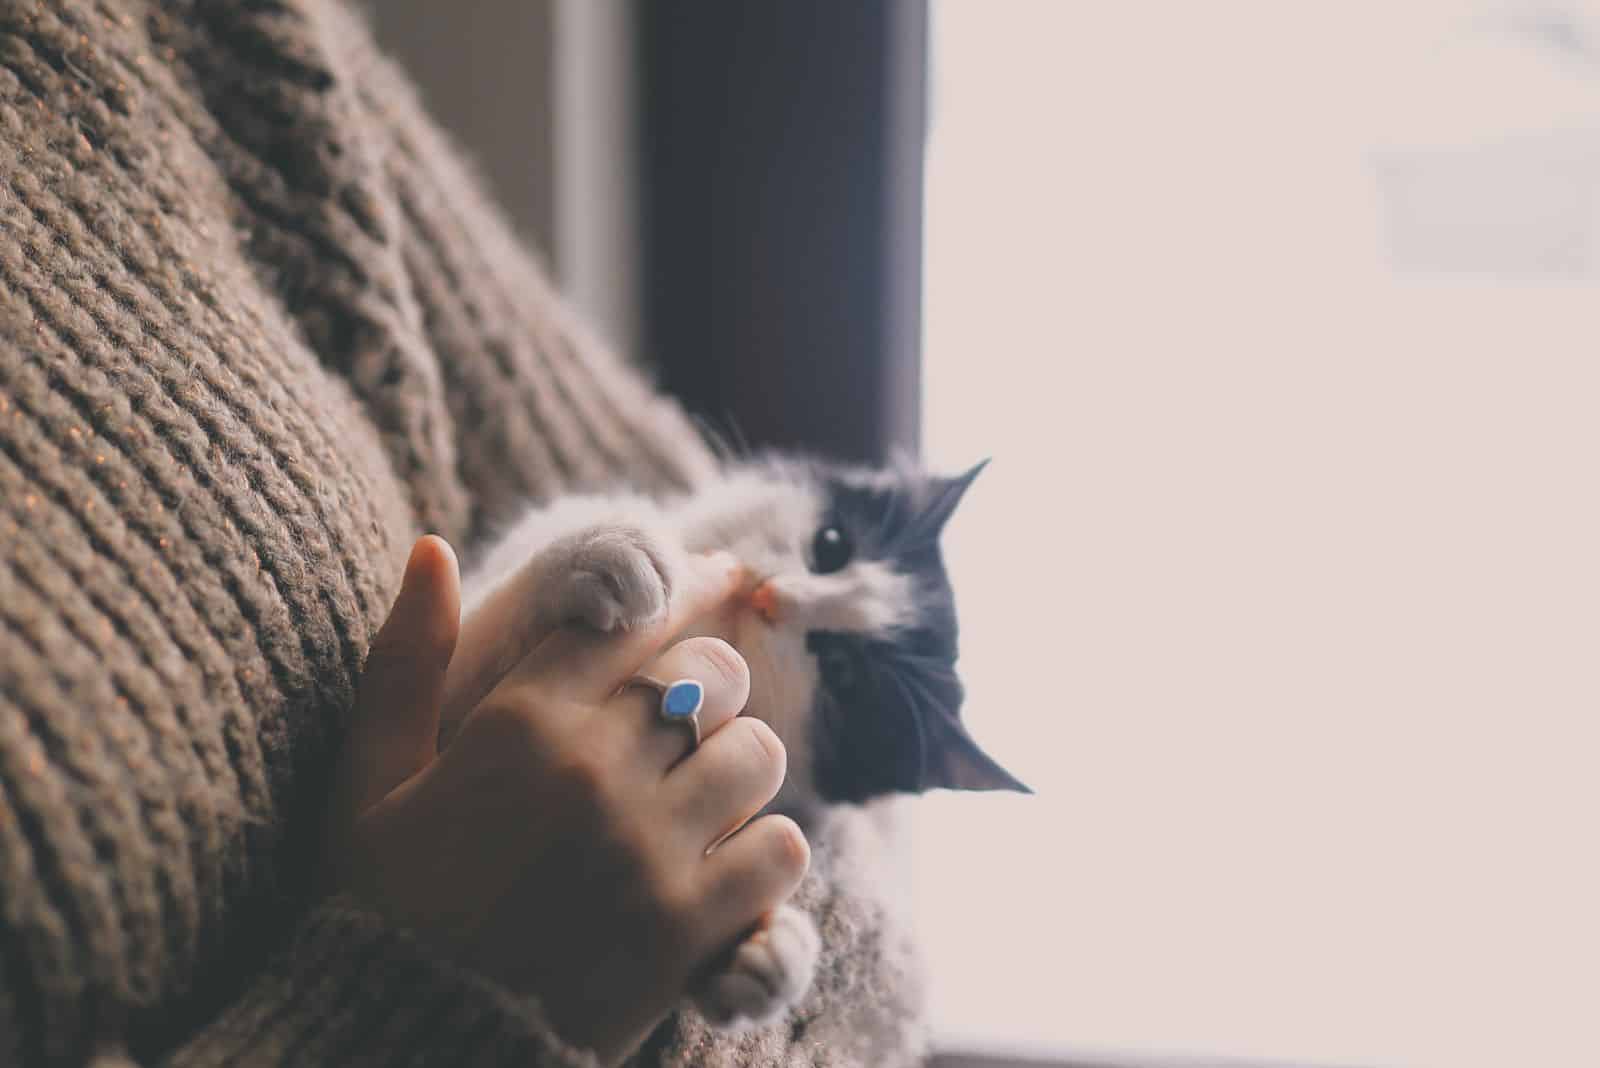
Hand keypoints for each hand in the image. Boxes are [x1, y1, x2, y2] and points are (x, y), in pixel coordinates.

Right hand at [325, 536, 809, 1065]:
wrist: (409, 1040)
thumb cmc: (386, 908)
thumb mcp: (367, 782)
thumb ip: (402, 661)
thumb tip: (431, 547)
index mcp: (517, 723)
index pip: (633, 618)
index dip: (678, 595)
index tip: (711, 584)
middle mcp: (591, 771)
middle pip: (712, 676)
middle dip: (710, 689)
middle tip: (689, 723)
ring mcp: (646, 847)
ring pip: (757, 755)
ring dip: (739, 773)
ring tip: (704, 801)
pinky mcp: (689, 925)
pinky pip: (779, 848)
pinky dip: (763, 855)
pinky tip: (723, 870)